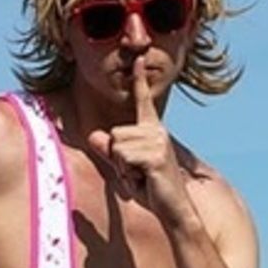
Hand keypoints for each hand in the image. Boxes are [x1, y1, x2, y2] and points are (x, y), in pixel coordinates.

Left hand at [86, 57, 196, 227]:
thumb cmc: (151, 188)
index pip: (143, 101)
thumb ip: (110, 152)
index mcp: (152, 130)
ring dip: (122, 168)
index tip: (138, 58)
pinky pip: (122, 157)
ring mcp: (158, 141)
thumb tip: (93, 135)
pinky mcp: (155, 154)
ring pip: (116, 146)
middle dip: (118, 159)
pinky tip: (144, 180)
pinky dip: (127, 174)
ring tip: (141, 177)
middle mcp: (157, 131)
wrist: (174, 209)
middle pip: (114, 134)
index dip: (139, 80)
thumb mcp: (125, 168)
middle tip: (136, 174)